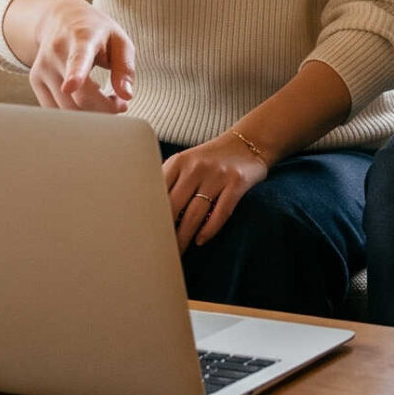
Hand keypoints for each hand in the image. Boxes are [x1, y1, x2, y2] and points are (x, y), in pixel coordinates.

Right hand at [26, 0, 134, 112]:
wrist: (61, 17)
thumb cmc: (96, 31)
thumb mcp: (119, 40)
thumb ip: (125, 68)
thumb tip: (126, 96)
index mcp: (82, 39)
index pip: (78, 59)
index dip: (75, 74)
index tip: (71, 85)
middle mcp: (56, 53)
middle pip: (80, 96)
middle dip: (105, 108)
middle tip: (120, 102)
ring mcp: (42, 68)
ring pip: (68, 108)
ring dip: (91, 112)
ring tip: (103, 96)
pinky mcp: (35, 81)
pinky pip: (57, 110)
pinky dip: (75, 112)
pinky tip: (85, 97)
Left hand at [161, 133, 267, 251]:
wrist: (249, 142)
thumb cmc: (211, 159)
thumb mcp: (187, 161)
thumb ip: (170, 180)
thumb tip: (150, 212)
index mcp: (179, 161)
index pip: (158, 193)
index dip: (151, 215)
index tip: (145, 233)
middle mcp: (197, 166)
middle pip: (174, 206)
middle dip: (165, 231)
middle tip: (159, 249)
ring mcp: (218, 174)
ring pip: (195, 213)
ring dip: (184, 236)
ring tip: (177, 252)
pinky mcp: (237, 183)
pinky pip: (221, 212)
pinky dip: (209, 229)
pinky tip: (200, 240)